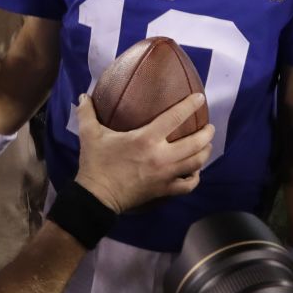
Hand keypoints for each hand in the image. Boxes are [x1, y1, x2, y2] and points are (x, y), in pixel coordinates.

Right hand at [74, 92, 214, 213]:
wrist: (97, 196)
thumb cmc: (95, 163)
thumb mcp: (90, 134)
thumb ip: (88, 112)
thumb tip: (84, 95)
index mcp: (146, 139)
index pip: (175, 117)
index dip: (190, 105)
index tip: (200, 98)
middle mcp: (161, 156)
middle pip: (195, 143)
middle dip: (207, 133)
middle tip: (208, 126)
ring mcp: (166, 175)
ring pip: (196, 163)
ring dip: (205, 152)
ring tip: (207, 145)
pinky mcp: (164, 190)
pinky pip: (188, 185)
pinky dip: (195, 177)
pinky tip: (195, 171)